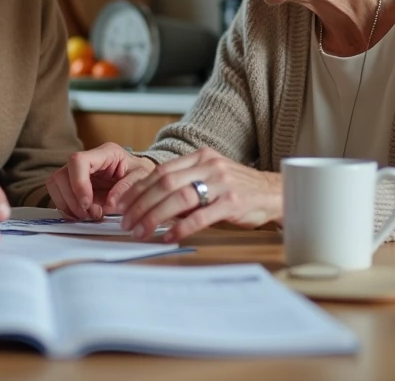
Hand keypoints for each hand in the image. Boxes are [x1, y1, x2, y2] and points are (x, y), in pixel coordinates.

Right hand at [45, 142, 155, 220]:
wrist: (141, 179)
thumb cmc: (140, 174)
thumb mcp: (142, 178)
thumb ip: (128, 188)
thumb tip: (110, 203)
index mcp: (105, 153)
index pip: (78, 161)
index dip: (78, 183)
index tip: (88, 203)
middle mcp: (87, 159)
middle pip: (62, 175)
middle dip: (73, 200)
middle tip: (91, 214)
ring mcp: (77, 171)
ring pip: (56, 185)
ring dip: (69, 205)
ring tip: (88, 215)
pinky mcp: (73, 184)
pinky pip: (58, 195)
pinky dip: (67, 209)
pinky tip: (82, 215)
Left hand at [117, 147, 281, 241]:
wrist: (274, 192)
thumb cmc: (237, 188)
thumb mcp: (209, 177)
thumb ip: (183, 185)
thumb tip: (149, 203)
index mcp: (200, 157)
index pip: (160, 171)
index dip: (136, 188)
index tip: (120, 204)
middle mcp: (209, 166)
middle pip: (165, 183)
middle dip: (140, 204)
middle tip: (126, 223)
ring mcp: (222, 183)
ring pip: (179, 198)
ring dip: (155, 216)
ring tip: (141, 232)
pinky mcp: (233, 202)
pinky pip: (202, 215)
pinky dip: (182, 227)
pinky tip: (168, 237)